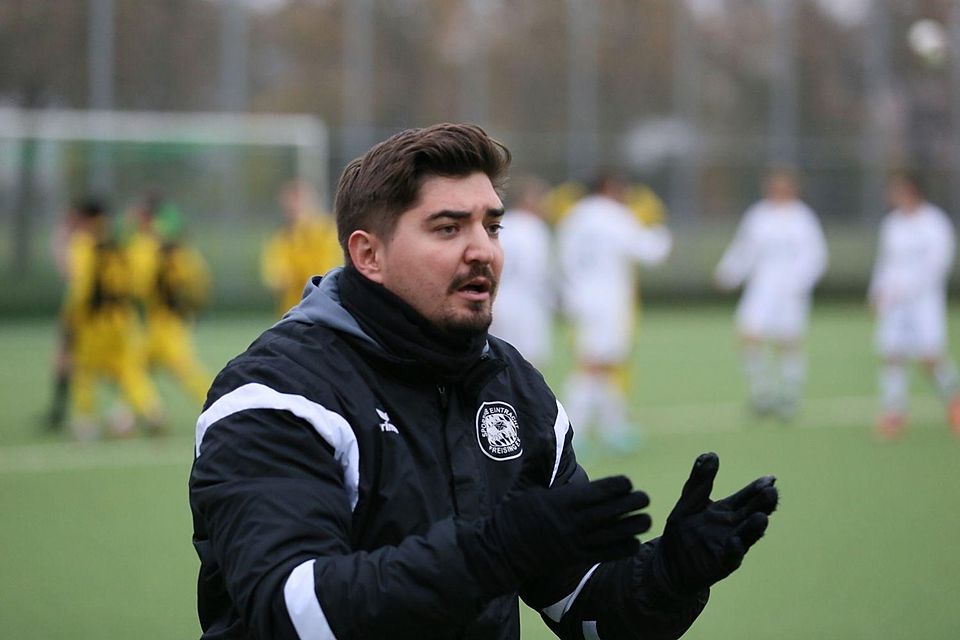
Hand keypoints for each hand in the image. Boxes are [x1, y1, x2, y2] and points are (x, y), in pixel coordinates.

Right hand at [459, 476, 651, 595]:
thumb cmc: (514, 512)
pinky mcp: (574, 558)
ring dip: (631, 527)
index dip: (614, 487)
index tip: (628, 481)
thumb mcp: (524, 484)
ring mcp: (573, 543)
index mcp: (559, 502)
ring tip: (648, 519)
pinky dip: (621, 549)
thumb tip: (547, 433)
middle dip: (630, 505)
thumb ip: (539, 460)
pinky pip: (603, 554)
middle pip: (607, 513)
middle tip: (646, 498)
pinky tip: (634, 542)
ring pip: (610, 535)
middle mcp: (569, 523)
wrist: (501, 550)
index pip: (594, 493)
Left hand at [651, 453, 777, 596]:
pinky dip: (734, 550)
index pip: (747, 497)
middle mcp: (733, 528)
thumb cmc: (683, 530)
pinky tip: (735, 542)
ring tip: (761, 518)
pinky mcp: (720, 564)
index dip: (758, 488)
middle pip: (751, 513)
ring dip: (754, 528)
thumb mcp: (689, 501)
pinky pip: (730, 557)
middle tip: (772, 491)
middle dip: (762, 504)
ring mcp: (729, 546)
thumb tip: (711, 454)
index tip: (770, 479)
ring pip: (745, 536)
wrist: (669, 563)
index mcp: (727, 511)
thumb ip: (700, 481)